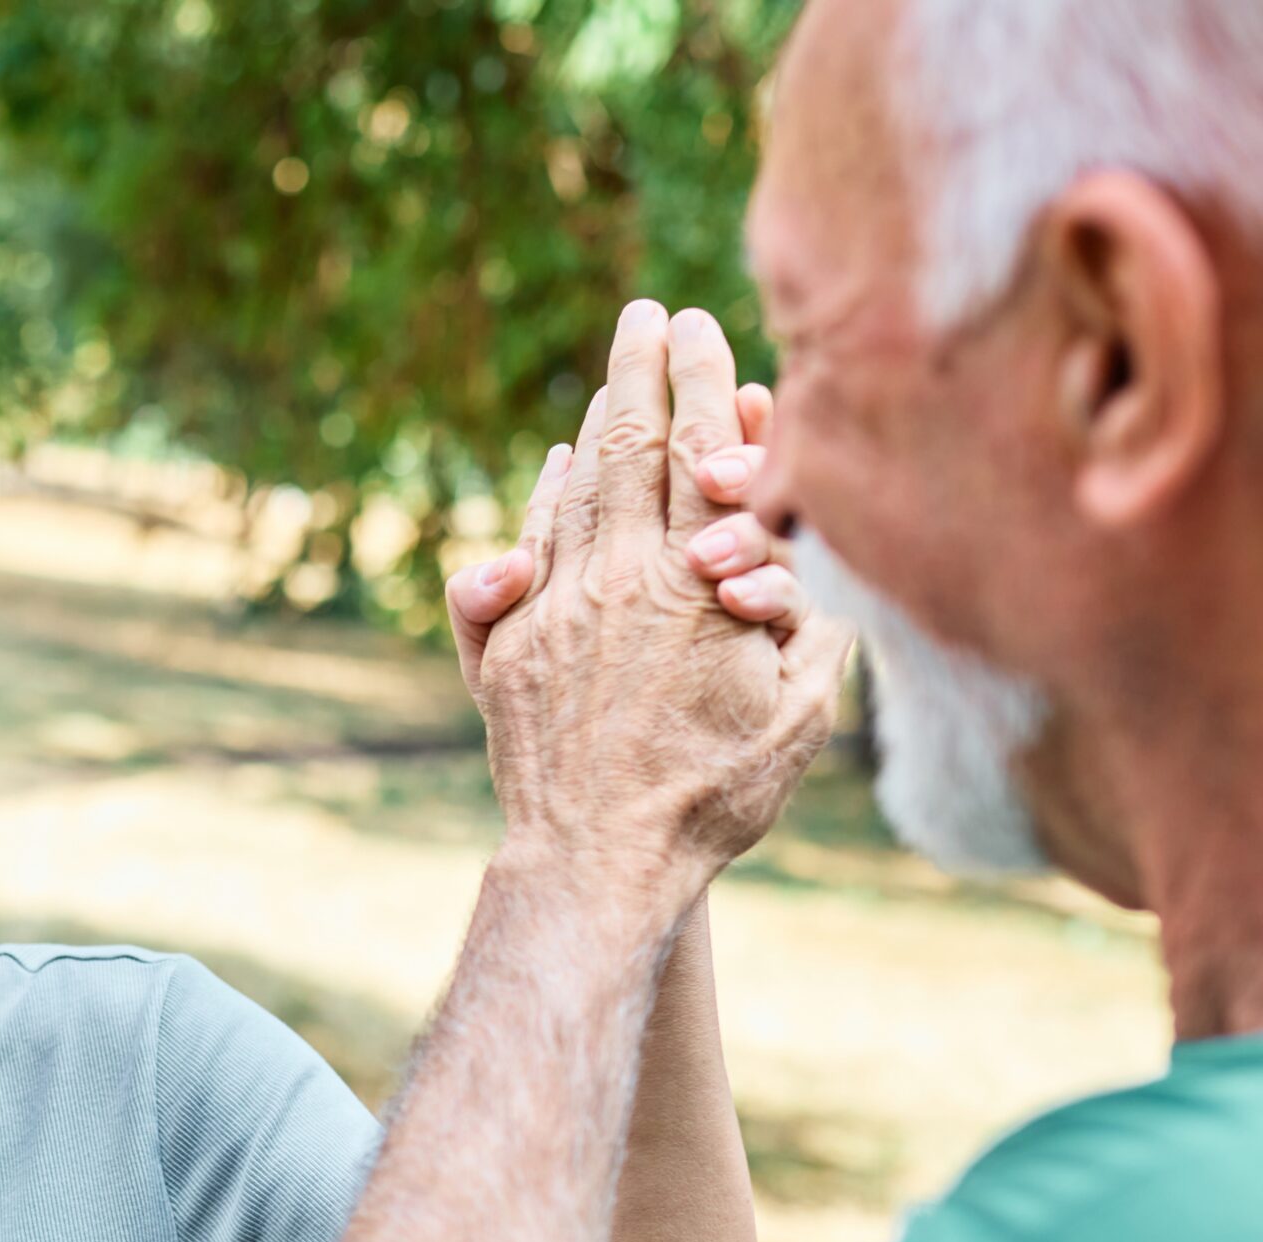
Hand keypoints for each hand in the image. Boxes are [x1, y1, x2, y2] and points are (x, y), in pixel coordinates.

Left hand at [445, 302, 845, 904]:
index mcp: (696, 586)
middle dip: (640, 371)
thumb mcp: (798, 710)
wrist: (596, 860)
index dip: (704, 383)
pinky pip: (523, 551)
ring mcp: (553, 609)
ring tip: (614, 375)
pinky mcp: (506, 648)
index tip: (701, 324)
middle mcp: (617, 580)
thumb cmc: (714, 794)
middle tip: (646, 313)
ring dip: (596, 425)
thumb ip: (804, 620)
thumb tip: (783, 551)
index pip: (702, 455)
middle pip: (628, 447)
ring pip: (575, 492)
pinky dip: (543, 502)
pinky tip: (557, 470)